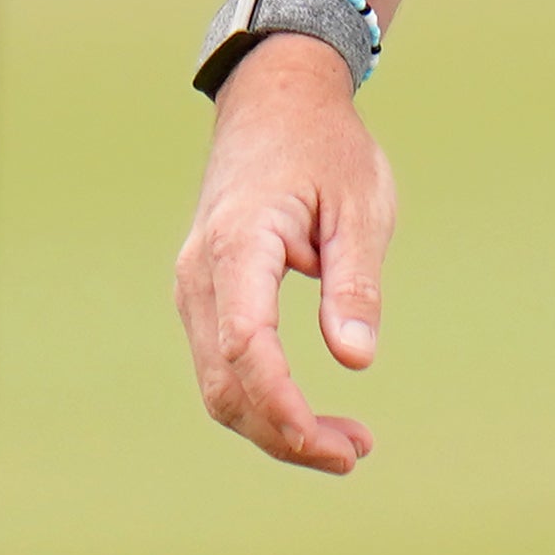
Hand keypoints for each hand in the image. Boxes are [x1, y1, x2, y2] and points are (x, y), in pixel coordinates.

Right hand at [173, 34, 396, 472]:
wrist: (274, 101)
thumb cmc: (324, 147)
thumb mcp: (360, 205)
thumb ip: (355, 283)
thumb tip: (356, 360)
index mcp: (238, 246)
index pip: (247, 348)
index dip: (284, 407)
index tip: (332, 444)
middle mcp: (200, 275)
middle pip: (226, 385)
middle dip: (285, 433)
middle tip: (355, 453)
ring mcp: (194, 288)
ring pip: (219, 385)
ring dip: (274, 425)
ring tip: (347, 444)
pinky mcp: (205, 297)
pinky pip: (223, 365)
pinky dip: (262, 398)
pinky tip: (309, 413)